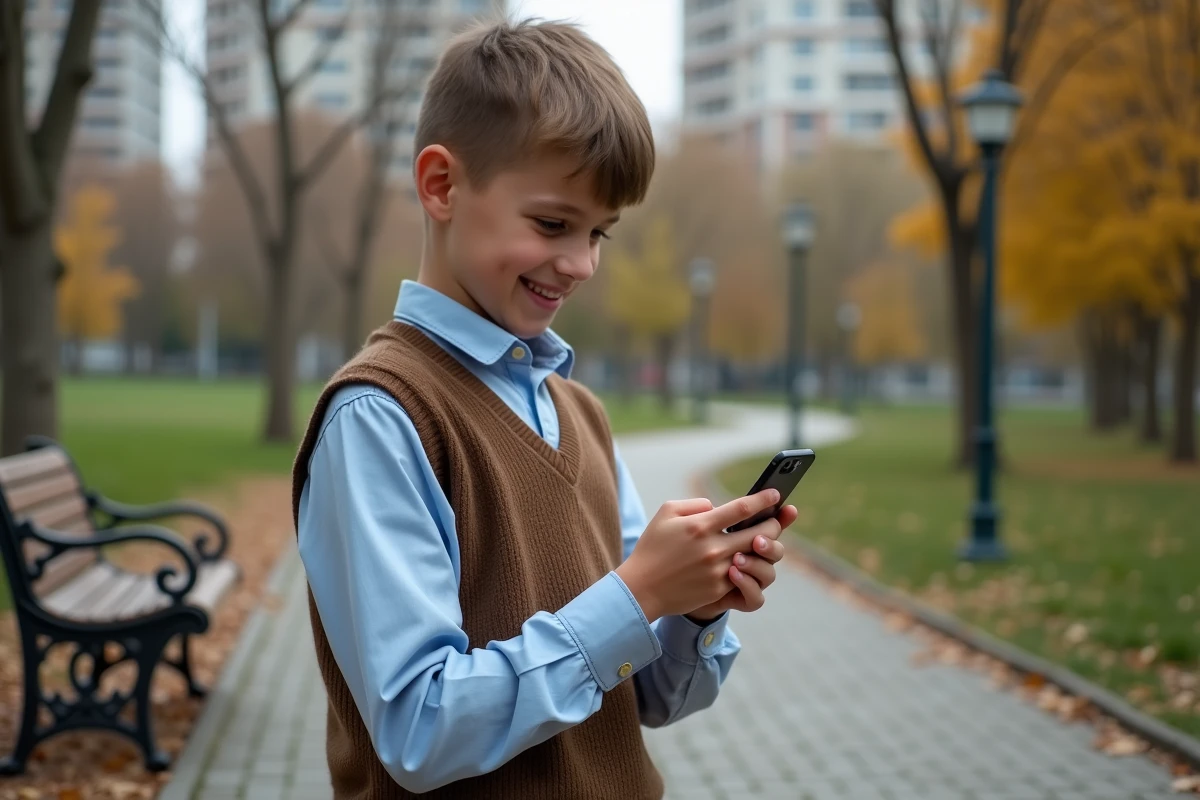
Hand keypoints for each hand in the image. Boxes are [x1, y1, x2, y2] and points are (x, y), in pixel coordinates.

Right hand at [615, 489, 781, 622]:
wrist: (641, 588)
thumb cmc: (652, 547)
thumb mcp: (666, 513)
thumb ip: (695, 504)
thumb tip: (716, 507)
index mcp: (701, 525)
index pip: (743, 508)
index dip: (764, 499)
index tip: (775, 494)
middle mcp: (713, 548)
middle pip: (760, 533)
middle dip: (774, 524)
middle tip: (775, 519)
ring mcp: (718, 571)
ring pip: (757, 556)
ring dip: (765, 547)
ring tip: (765, 540)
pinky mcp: (719, 589)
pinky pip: (745, 575)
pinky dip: (749, 566)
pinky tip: (749, 559)